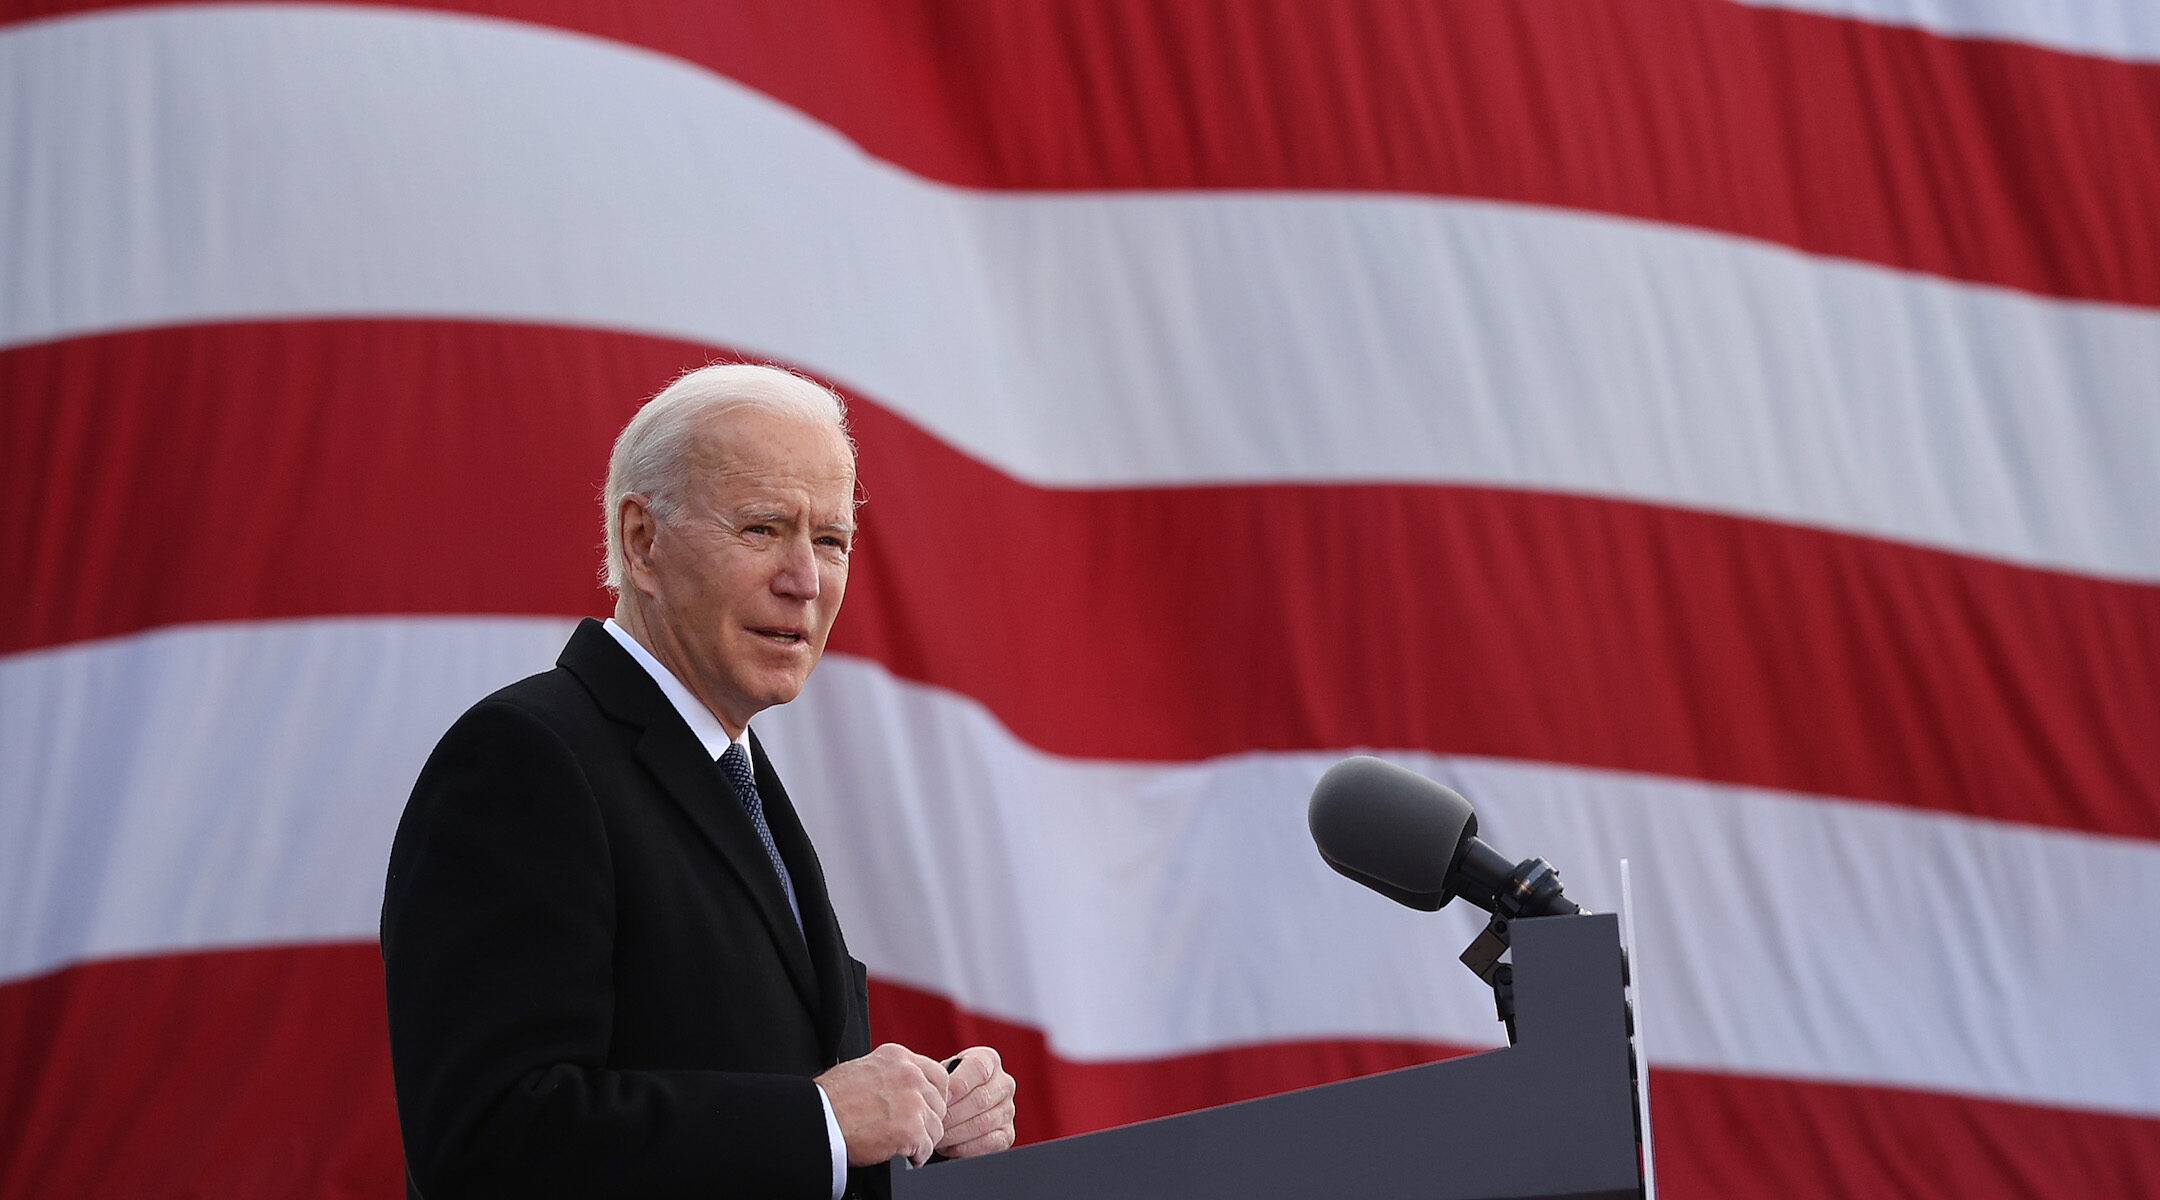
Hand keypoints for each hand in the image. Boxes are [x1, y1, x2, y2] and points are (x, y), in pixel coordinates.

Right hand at [816, 1044, 948, 1166]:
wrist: (819, 1119)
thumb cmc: (832, 1099)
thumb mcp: (865, 1068)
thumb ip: (892, 1073)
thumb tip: (910, 1086)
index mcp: (899, 1057)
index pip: (938, 1076)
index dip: (933, 1097)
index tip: (925, 1109)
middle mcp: (910, 1075)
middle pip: (939, 1103)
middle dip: (927, 1119)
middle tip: (910, 1129)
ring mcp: (913, 1102)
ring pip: (936, 1127)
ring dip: (921, 1139)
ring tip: (902, 1143)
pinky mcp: (911, 1129)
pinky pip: (927, 1148)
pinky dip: (916, 1156)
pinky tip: (902, 1154)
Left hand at [934, 1046, 1016, 1156]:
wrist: (954, 1107)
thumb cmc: (944, 1088)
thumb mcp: (942, 1074)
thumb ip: (939, 1077)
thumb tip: (931, 1090)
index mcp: (989, 1060)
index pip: (978, 1068)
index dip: (957, 1084)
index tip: (940, 1098)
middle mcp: (1004, 1083)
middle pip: (981, 1099)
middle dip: (952, 1114)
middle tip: (932, 1123)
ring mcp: (1008, 1110)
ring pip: (983, 1123)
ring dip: (955, 1133)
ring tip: (936, 1136)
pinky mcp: (1007, 1134)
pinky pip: (989, 1143)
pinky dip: (965, 1147)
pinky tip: (949, 1147)